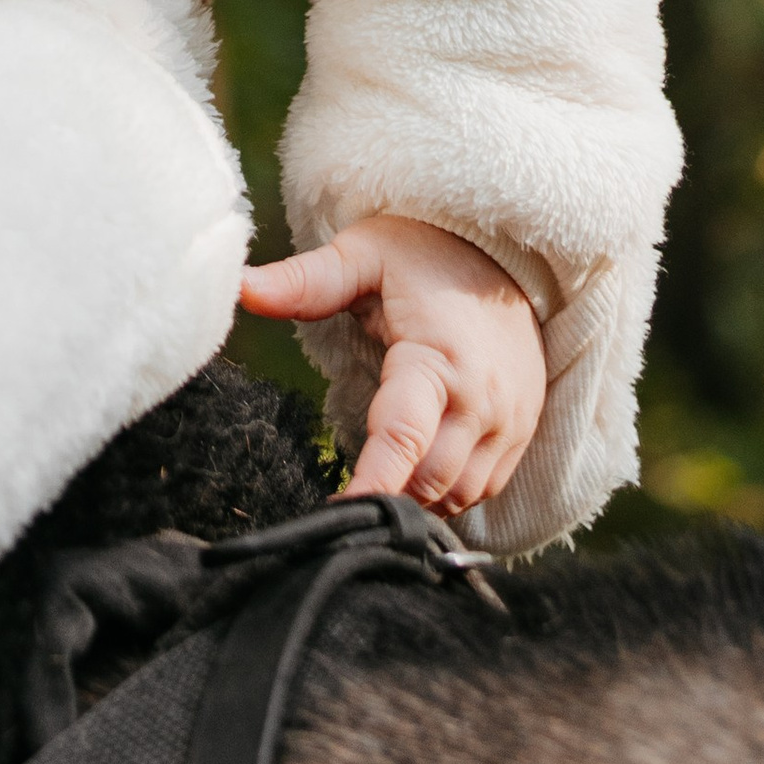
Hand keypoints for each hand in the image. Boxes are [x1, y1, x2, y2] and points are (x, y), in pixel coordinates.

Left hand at [241, 216, 545, 518]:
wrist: (505, 251)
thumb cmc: (424, 252)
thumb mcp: (362, 255)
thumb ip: (306, 281)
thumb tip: (241, 289)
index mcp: (437, 357)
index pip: (404, 436)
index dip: (372, 481)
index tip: (340, 512)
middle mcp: (482, 398)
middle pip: (430, 479)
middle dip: (386, 497)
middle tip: (341, 506)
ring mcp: (508, 419)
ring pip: (460, 493)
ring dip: (418, 499)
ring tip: (376, 489)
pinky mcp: (522, 429)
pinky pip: (486, 486)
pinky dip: (451, 493)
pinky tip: (418, 477)